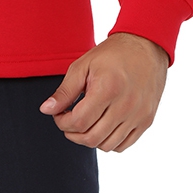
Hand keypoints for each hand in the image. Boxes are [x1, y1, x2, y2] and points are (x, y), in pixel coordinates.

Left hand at [39, 32, 168, 151]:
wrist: (145, 46)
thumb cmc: (112, 54)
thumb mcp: (83, 66)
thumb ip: (65, 91)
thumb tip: (46, 110)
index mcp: (107, 89)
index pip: (79, 122)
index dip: (62, 123)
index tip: (59, 115)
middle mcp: (125, 106)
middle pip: (92, 138)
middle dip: (72, 133)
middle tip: (68, 121)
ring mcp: (138, 116)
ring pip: (107, 146)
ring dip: (90, 139)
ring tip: (84, 123)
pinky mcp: (146, 121)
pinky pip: (123, 145)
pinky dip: (108, 142)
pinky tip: (101, 126)